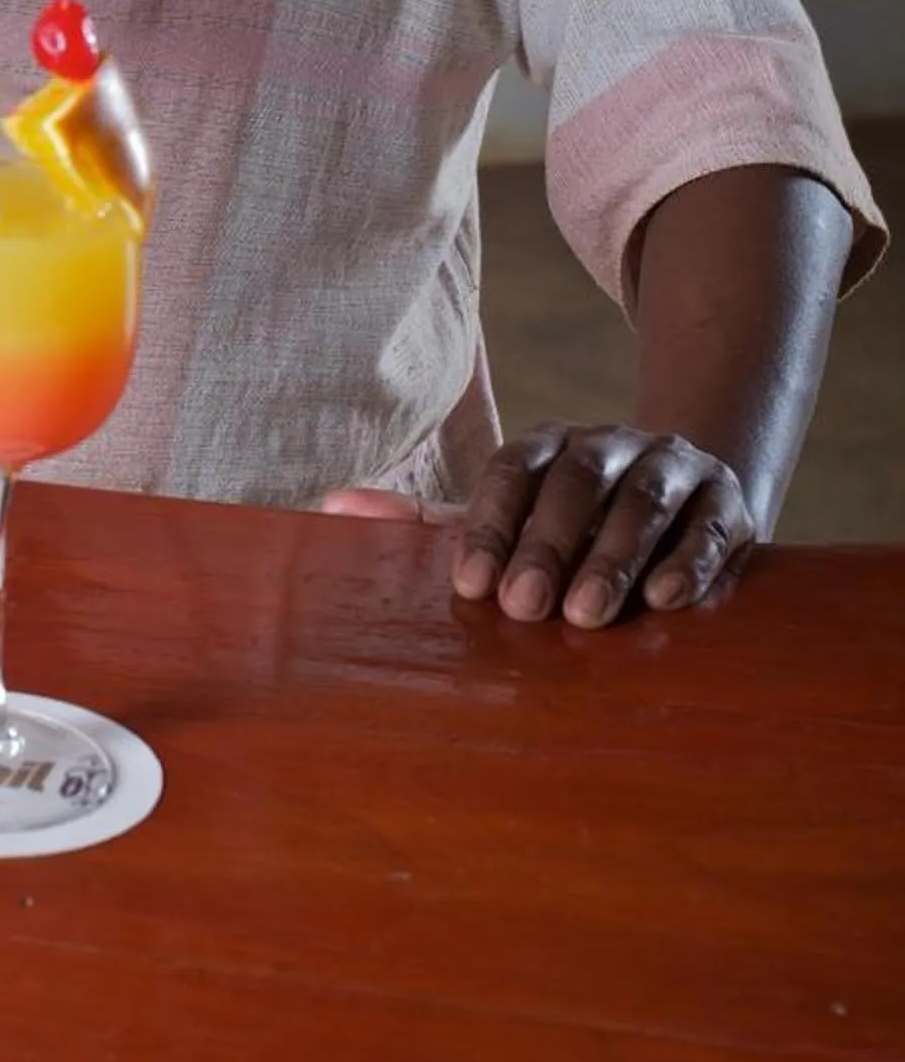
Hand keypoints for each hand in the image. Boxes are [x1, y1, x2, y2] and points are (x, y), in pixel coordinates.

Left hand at [322, 422, 757, 629]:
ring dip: (615, 554)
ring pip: (643, 497)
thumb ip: (431, 523)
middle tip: (525, 608)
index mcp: (550, 448)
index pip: (513, 470)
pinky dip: (691, 558)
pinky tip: (669, 599)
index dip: (489, 523)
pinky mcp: (729, 502)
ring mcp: (673, 466)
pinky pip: (712, 522)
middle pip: (576, 481)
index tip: (470, 586)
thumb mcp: (509, 520)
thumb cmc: (577, 529)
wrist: (689, 499)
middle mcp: (609, 446)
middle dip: (549, 543)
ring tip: (589, 616)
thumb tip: (333, 508)